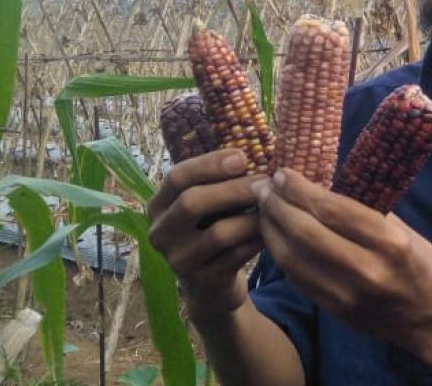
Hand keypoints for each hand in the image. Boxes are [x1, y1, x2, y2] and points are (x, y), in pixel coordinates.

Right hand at [147, 149, 266, 316]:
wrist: (211, 284)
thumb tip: (257, 147)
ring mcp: (178, 260)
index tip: (243, 156)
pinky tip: (271, 232)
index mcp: (159, 204)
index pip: (177, 177)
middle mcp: (160, 232)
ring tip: (273, 207)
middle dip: (233, 189)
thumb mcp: (209, 203)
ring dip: (251, 217)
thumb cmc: (213, 228)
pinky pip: (235, 257)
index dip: (210, 164)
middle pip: (192, 202)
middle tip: (265, 181)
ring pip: (218, 233)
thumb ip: (220, 179)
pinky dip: (256, 241)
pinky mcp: (201, 281)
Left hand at [254, 168, 431, 355]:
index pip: (333, 209)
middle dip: (278, 206)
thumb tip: (320, 183)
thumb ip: (364, 209)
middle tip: (264, 187)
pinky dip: (280, 252)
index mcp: (390, 242)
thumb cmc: (418, 263)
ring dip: (271, 229)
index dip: (300, 189)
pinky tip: (275, 235)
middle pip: (306, 233)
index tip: (283, 173)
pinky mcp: (334, 310)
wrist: (429, 318)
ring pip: (293, 258)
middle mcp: (367, 270)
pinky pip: (296, 278)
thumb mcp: (402, 228)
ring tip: (263, 208)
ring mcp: (347, 295)